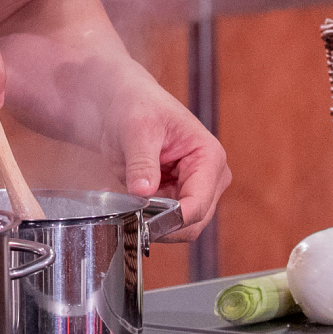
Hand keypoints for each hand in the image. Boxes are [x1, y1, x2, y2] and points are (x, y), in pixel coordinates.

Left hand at [99, 75, 230, 240]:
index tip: (147, 222)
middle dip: (164, 223)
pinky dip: (146, 218)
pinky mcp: (175, 197)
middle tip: (132, 214)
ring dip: (153, 222)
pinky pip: (164, 222)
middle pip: (194, 221)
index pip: (199, 202)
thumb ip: (142, 163)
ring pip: (180, 227)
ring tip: (127, 203)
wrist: (123, 106)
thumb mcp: (138, 130)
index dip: (175, 219)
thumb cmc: (138, 106)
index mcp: (209, 156)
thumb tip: (144, 192)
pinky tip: (129, 202)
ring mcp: (193, 190)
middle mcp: (209, 177)